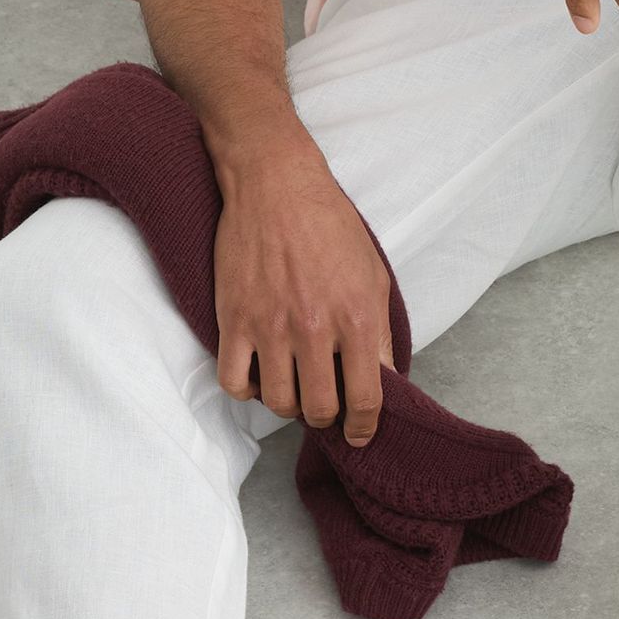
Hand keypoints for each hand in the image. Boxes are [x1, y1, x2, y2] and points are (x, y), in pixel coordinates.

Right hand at [211, 145, 396, 445]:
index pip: (365, 398)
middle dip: (325, 417)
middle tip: (324, 403)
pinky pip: (234, 383)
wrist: (276, 184)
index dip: (364, 427)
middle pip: (319, 409)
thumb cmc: (329, 224)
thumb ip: (379, 332)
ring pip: (277, 403)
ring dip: (287, 404)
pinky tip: (258, 374)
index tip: (359, 434)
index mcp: (356, 317)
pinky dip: (246, 389)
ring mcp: (271, 326)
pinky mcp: (234, 319)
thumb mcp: (373, 274)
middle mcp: (315, 328)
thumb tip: (384, 379)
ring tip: (293, 384)